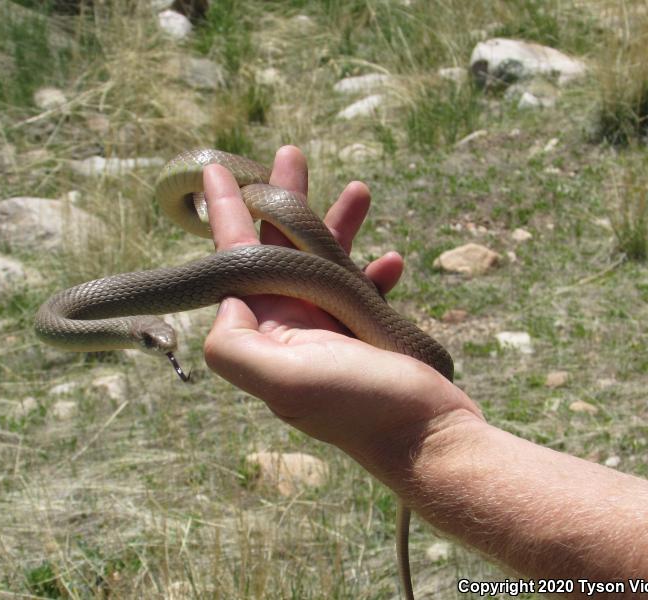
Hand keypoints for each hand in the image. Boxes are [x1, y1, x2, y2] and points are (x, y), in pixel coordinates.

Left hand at [202, 146, 481, 492]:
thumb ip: (237, 344)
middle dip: (284, 203)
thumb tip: (226, 302)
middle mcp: (289, 329)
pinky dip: (374, 271)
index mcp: (264, 332)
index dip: (224, 215)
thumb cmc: (362, 409)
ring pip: (324, 262)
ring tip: (359, 189)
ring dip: (336, 227)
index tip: (216, 172)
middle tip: (292, 156)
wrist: (431, 440)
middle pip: (278, 251)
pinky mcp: (363, 336)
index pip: (235, 261)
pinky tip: (393, 259)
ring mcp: (328, 331)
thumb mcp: (285, 381)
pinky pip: (362, 290)